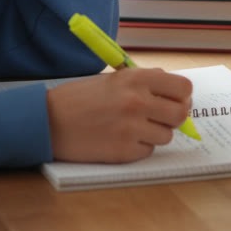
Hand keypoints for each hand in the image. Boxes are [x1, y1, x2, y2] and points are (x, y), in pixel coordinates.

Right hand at [46, 68, 193, 162]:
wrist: (47, 121)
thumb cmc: (80, 98)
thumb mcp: (114, 79)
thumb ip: (145, 82)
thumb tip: (176, 93)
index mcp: (137, 79)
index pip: (183, 88)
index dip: (182, 96)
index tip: (175, 100)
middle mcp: (138, 102)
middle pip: (180, 114)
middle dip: (174, 117)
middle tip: (161, 117)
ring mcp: (131, 128)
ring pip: (166, 136)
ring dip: (154, 133)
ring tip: (133, 127)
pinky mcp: (123, 151)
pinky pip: (147, 151)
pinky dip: (139, 147)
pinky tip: (121, 139)